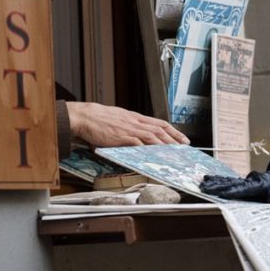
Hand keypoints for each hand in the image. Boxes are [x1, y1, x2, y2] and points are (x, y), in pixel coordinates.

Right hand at [67, 101, 188, 146]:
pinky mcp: (121, 137)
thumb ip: (130, 125)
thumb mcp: (119, 119)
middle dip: (174, 138)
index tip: (182, 138)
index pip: (160, 123)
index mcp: (135, 117)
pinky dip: (147, 149)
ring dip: (165, 144)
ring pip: (152, 136)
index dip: (174, 131)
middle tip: (184, 146)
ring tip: (174, 152)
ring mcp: (129, 129)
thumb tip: (138, 135)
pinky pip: (137, 143)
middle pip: (160, 129)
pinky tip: (154, 154)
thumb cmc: (99, 118)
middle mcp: (135, 122)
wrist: (85, 116)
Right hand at [200, 148, 269, 202]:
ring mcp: (250, 180)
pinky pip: (233, 181)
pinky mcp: (249, 181)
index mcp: (263, 184)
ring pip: (230, 180)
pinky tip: (210, 180)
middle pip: (233, 183)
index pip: (245, 189)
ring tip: (202, 182)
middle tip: (203, 187)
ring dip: (216, 182)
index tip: (221, 193)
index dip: (233, 191)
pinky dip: (221, 180)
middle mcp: (254, 180)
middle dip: (218, 186)